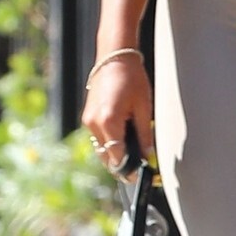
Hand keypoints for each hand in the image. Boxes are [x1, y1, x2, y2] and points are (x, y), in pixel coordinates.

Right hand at [81, 53, 154, 173]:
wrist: (114, 57)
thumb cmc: (132, 78)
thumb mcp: (144, 107)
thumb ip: (145, 134)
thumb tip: (147, 155)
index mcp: (109, 122)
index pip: (117, 158)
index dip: (129, 170)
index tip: (139, 177)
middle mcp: (95, 124)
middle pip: (107, 157)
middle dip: (121, 165)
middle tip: (138, 169)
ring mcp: (88, 120)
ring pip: (101, 149)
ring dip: (115, 154)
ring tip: (133, 153)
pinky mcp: (88, 116)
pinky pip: (98, 138)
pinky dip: (109, 143)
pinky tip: (123, 139)